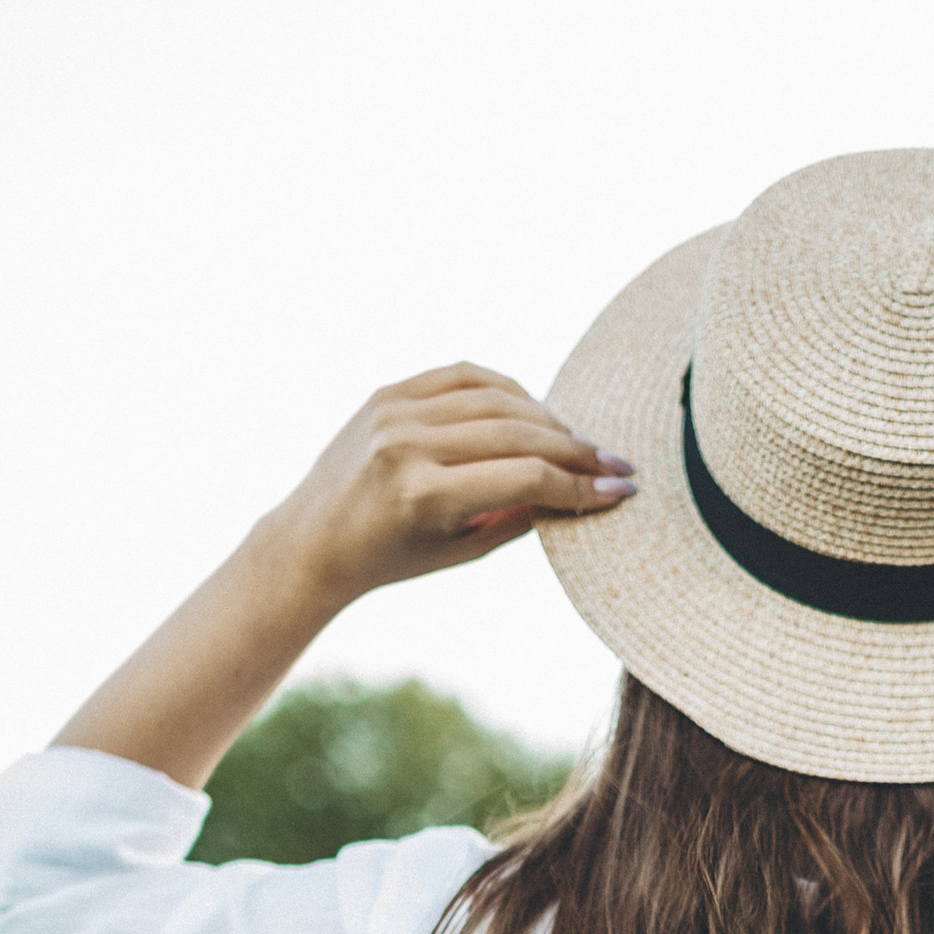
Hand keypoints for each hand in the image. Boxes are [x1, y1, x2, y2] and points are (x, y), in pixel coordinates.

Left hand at [265, 363, 635, 610]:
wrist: (312, 538)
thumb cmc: (391, 557)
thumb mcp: (460, 550)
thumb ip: (520, 517)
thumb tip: (581, 490)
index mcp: (423, 495)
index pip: (525, 479)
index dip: (580, 486)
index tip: (621, 491)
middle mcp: (407, 445)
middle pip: (518, 434)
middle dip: (577, 451)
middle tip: (615, 464)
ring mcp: (394, 412)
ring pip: (497, 400)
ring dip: (549, 419)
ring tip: (579, 443)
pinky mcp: (388, 391)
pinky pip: (464, 377)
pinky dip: (506, 390)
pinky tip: (535, 409)